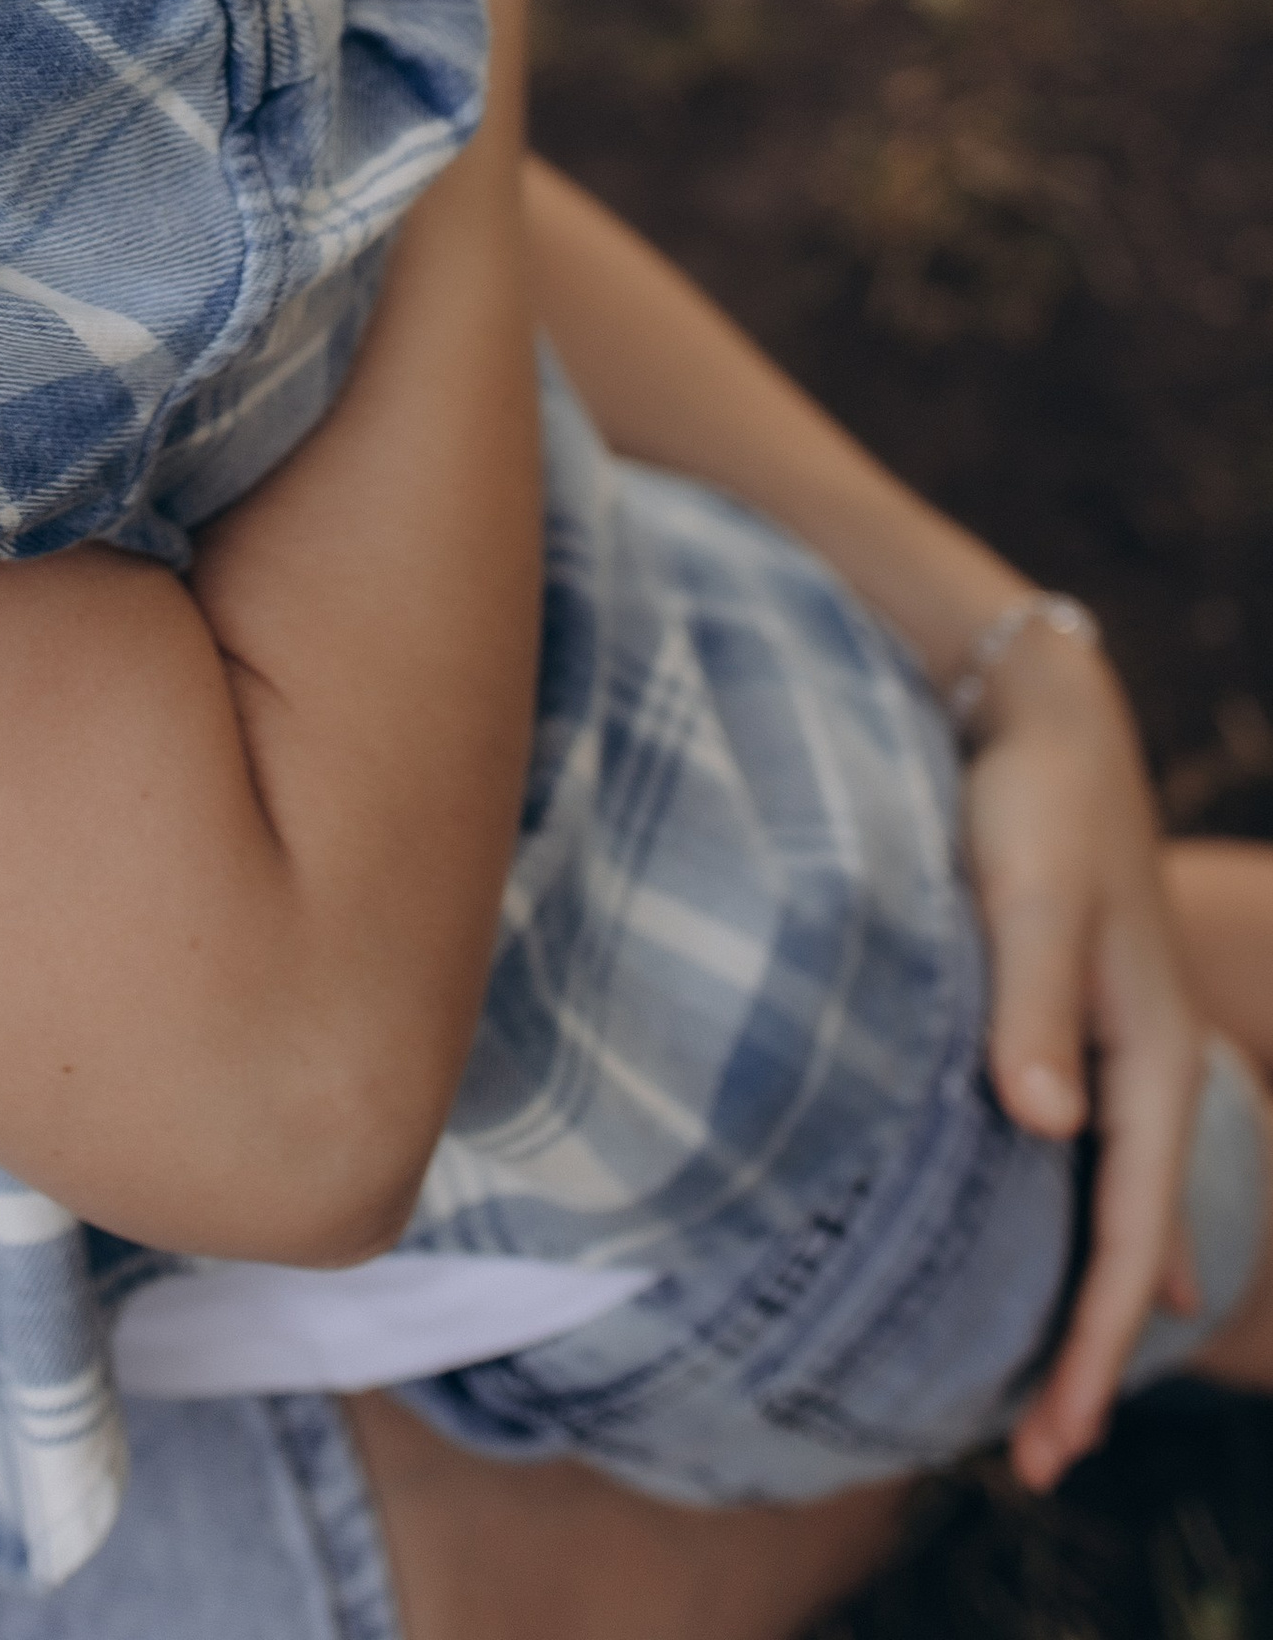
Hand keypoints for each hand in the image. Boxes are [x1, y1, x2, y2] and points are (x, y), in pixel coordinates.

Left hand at [962, 620, 1205, 1486]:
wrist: (1038, 714)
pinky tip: (1068, 1260)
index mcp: (1149, 1060)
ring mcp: (1116, 1052)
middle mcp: (1145, 1070)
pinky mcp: (1074, 1026)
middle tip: (1029, 1463)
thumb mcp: (1027, 900)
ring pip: (1113, 1210)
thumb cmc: (1031, 804)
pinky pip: (1094, 1164)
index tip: (1052, 1440)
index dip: (1096, 1347)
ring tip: (1031, 1393)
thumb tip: (1040, 1126)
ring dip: (1081, 1301)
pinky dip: (1079, 1230)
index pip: (1134, 1240)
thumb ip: (1029, 1008)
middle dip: (1089, 1358)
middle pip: (1132, 1247)